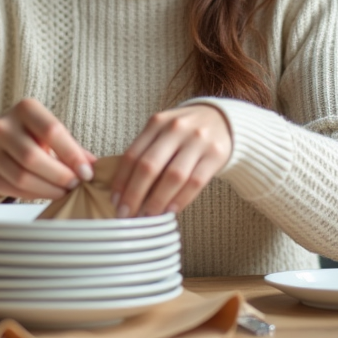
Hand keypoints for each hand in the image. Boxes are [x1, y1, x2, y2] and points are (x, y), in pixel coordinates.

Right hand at [0, 98, 96, 199]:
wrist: (1, 145)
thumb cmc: (35, 137)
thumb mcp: (52, 134)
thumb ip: (73, 149)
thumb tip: (95, 168)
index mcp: (25, 109)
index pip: (51, 131)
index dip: (71, 155)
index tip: (87, 173)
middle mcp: (3, 126)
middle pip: (33, 157)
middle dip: (59, 175)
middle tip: (75, 185)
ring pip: (22, 176)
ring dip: (48, 188)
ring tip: (64, 191)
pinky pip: (13, 188)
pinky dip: (35, 194)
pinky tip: (47, 192)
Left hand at [110, 104, 231, 217]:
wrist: (222, 120)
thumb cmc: (184, 133)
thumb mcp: (163, 132)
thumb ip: (145, 153)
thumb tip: (122, 190)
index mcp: (157, 123)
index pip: (132, 155)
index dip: (121, 181)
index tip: (115, 202)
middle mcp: (176, 129)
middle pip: (149, 166)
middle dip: (134, 194)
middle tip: (127, 215)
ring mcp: (198, 140)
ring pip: (173, 176)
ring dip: (157, 200)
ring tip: (148, 216)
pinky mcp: (216, 154)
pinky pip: (195, 182)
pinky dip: (180, 199)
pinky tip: (170, 210)